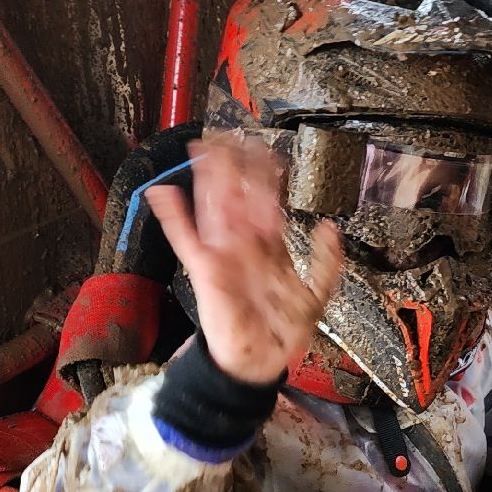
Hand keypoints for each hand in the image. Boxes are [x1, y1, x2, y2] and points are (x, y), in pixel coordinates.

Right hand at [145, 136, 342, 384]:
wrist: (260, 358)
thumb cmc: (285, 328)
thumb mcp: (317, 294)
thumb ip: (326, 262)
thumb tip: (328, 226)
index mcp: (270, 245)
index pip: (267, 200)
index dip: (265, 175)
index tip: (266, 147)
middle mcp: (245, 242)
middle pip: (238, 194)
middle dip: (234, 164)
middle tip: (229, 133)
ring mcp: (223, 253)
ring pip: (213, 206)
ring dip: (207, 178)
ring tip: (201, 147)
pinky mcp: (205, 269)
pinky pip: (186, 238)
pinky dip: (173, 217)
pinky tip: (163, 193)